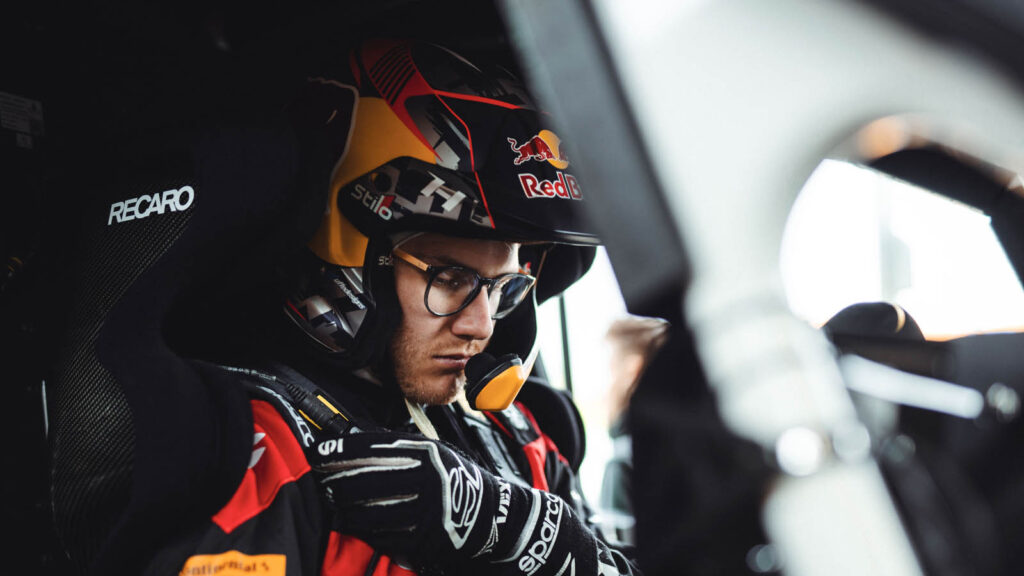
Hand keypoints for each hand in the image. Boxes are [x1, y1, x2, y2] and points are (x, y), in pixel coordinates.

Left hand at [310, 432, 605, 574]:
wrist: (496, 519)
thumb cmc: (457, 482)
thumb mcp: (437, 455)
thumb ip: (402, 449)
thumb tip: (355, 442)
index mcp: (428, 453)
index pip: (376, 447)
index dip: (343, 449)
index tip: (321, 450)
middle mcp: (427, 479)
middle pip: (368, 477)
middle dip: (337, 478)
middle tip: (318, 476)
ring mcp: (426, 510)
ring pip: (370, 508)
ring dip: (344, 505)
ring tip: (330, 499)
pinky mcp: (425, 538)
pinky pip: (383, 534)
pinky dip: (362, 528)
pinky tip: (350, 521)